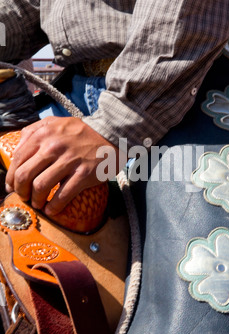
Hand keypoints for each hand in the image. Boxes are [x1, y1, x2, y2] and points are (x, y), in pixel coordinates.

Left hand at [5, 116, 125, 215]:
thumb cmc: (80, 132)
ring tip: (38, 204)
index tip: (13, 187)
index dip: (11, 177)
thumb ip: (33, 132)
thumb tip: (16, 149)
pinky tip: (51, 210)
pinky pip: (63, 195)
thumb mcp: (54, 123)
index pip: (17, 159)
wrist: (110, 134)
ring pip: (41, 186)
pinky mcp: (83, 174)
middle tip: (24, 197)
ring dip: (36, 200)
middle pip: (25, 175)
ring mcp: (69, 160)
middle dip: (21, 191)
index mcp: (43, 134)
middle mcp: (53, 146)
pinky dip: (54, 207)